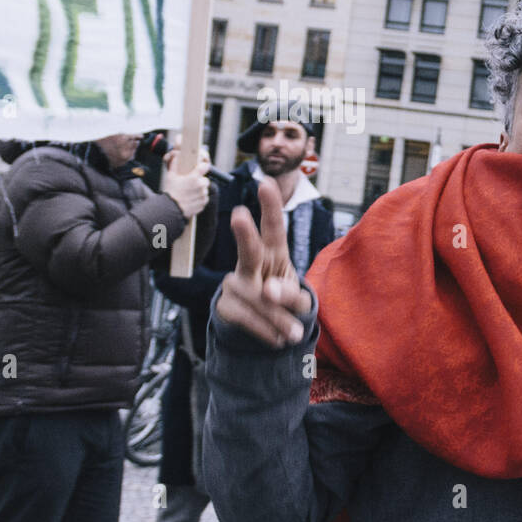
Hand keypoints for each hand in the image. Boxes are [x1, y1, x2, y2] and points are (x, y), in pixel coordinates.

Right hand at [160, 149, 209, 219]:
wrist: (170, 209)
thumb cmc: (170, 192)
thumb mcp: (170, 176)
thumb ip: (174, 165)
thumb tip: (175, 155)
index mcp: (194, 177)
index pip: (205, 166)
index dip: (203, 166)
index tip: (200, 168)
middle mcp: (201, 186)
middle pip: (205, 180)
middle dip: (199, 181)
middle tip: (190, 184)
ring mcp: (203, 195)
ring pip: (204, 190)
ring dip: (199, 191)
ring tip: (189, 193)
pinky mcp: (203, 204)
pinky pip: (203, 199)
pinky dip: (199, 199)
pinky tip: (191, 200)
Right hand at [216, 179, 311, 347]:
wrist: (267, 326)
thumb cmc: (284, 298)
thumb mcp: (296, 297)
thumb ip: (290, 294)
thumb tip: (269, 291)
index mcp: (273, 253)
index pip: (273, 228)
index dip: (270, 205)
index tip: (265, 182)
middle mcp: (252, 263)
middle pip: (249, 250)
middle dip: (245, 233)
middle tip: (238, 214)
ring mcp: (235, 283)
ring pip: (254, 297)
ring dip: (277, 317)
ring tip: (295, 334)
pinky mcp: (226, 305)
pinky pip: (247, 318)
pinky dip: (266, 330)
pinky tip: (279, 339)